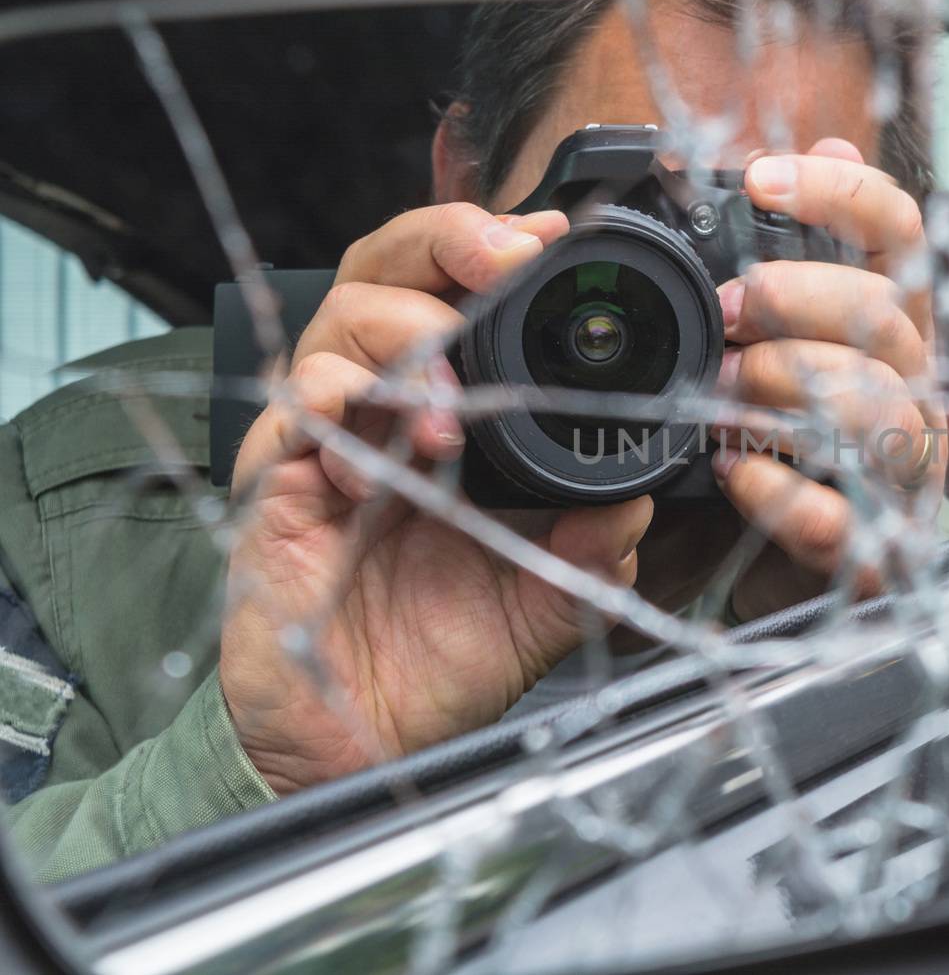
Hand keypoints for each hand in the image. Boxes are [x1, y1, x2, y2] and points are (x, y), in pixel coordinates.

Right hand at [220, 203, 652, 795]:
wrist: (373, 739)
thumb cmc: (451, 654)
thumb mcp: (548, 593)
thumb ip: (595, 539)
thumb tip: (642, 490)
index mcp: (451, 411)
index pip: (460, 293)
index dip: (495, 248)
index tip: (548, 238)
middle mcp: (385, 407)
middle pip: (387, 272)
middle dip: (442, 245)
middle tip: (497, 263)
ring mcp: (327, 439)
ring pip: (336, 327)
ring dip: (402, 346)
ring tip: (448, 414)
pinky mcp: (277, 484)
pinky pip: (293, 418)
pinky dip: (338, 423)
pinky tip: (378, 477)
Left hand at [711, 138, 944, 615]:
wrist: (822, 568)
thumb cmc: (808, 438)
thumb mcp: (806, 334)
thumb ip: (817, 249)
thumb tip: (831, 137)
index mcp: (897, 326)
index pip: (900, 231)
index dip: (837, 190)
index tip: (757, 178)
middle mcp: (916, 387)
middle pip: (885, 315)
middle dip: (795, 301)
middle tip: (729, 310)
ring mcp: (908, 470)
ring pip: (877, 409)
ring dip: (785, 390)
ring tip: (721, 394)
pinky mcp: (880, 547)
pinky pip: (844, 517)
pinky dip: (779, 492)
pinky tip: (731, 471)